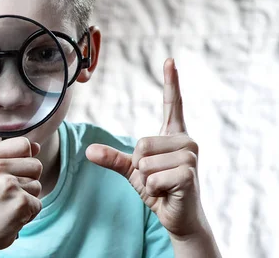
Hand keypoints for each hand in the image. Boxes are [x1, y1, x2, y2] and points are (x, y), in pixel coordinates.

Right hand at [0, 137, 42, 256]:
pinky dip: (29, 213)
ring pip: (38, 185)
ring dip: (27, 198)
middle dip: (28, 180)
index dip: (24, 158)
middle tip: (6, 194)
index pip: (24, 144)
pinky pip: (38, 203)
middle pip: (36, 165)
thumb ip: (13, 156)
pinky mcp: (20, 203)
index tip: (9, 172)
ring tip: (6, 205)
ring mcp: (8, 186)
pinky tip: (11, 217)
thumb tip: (37, 146)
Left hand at [86, 58, 204, 237]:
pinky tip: (167, 193)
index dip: (171, 81)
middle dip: (139, 167)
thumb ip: (114, 158)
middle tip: (156, 178)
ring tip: (163, 185)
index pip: (172, 104)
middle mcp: (186, 140)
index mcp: (174, 135)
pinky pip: (151, 177)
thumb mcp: (134, 172)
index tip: (169, 59)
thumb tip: (88, 151)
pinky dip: (152, 190)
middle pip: (140, 143)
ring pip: (143, 161)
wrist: (180, 219)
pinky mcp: (188, 173)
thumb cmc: (160, 191)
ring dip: (146, 180)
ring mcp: (190, 156)